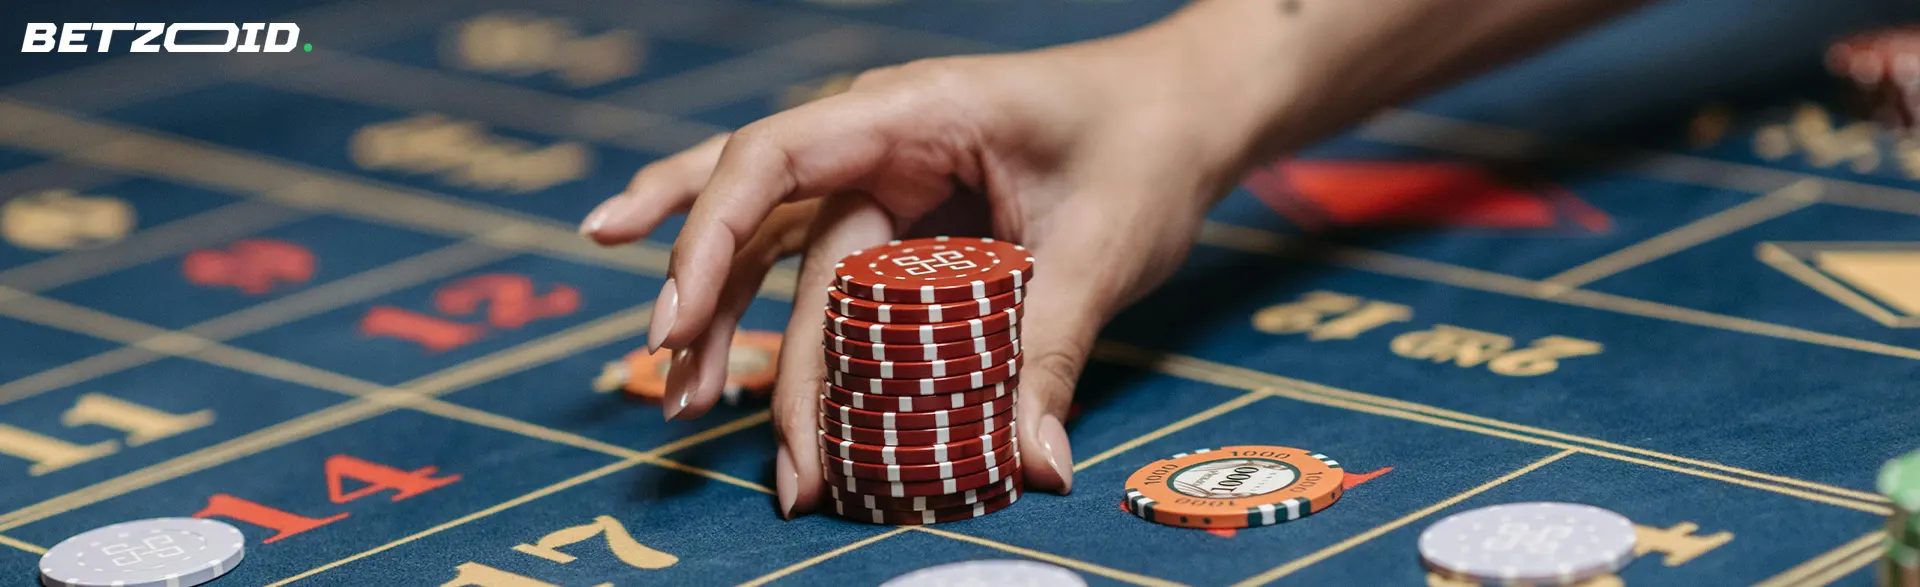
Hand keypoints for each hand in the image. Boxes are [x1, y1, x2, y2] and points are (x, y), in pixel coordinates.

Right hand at [581, 28, 1249, 518]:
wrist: (1181, 112)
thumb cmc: (1142, 148)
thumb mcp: (1102, 246)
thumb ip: (1052, 351)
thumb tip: (1033, 463)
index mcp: (915, 112)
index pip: (778, 157)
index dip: (711, 233)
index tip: (675, 315)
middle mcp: (877, 138)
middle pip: (771, 227)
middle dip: (718, 315)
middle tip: (682, 403)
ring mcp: (881, 176)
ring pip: (776, 248)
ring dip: (725, 321)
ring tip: (682, 403)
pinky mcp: (897, 217)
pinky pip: (816, 265)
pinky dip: (770, 312)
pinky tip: (709, 352)